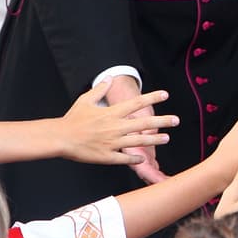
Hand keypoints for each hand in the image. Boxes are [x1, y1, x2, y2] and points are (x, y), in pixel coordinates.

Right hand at [56, 78, 176, 165]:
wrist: (60, 138)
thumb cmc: (72, 119)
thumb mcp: (86, 100)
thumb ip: (99, 90)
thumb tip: (108, 79)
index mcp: (112, 113)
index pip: (136, 103)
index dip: (152, 98)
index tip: (165, 95)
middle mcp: (115, 127)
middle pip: (144, 123)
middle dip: (162, 121)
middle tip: (176, 120)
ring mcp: (112, 142)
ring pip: (138, 141)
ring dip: (154, 140)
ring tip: (167, 138)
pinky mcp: (106, 156)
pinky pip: (124, 158)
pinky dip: (134, 158)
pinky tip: (143, 158)